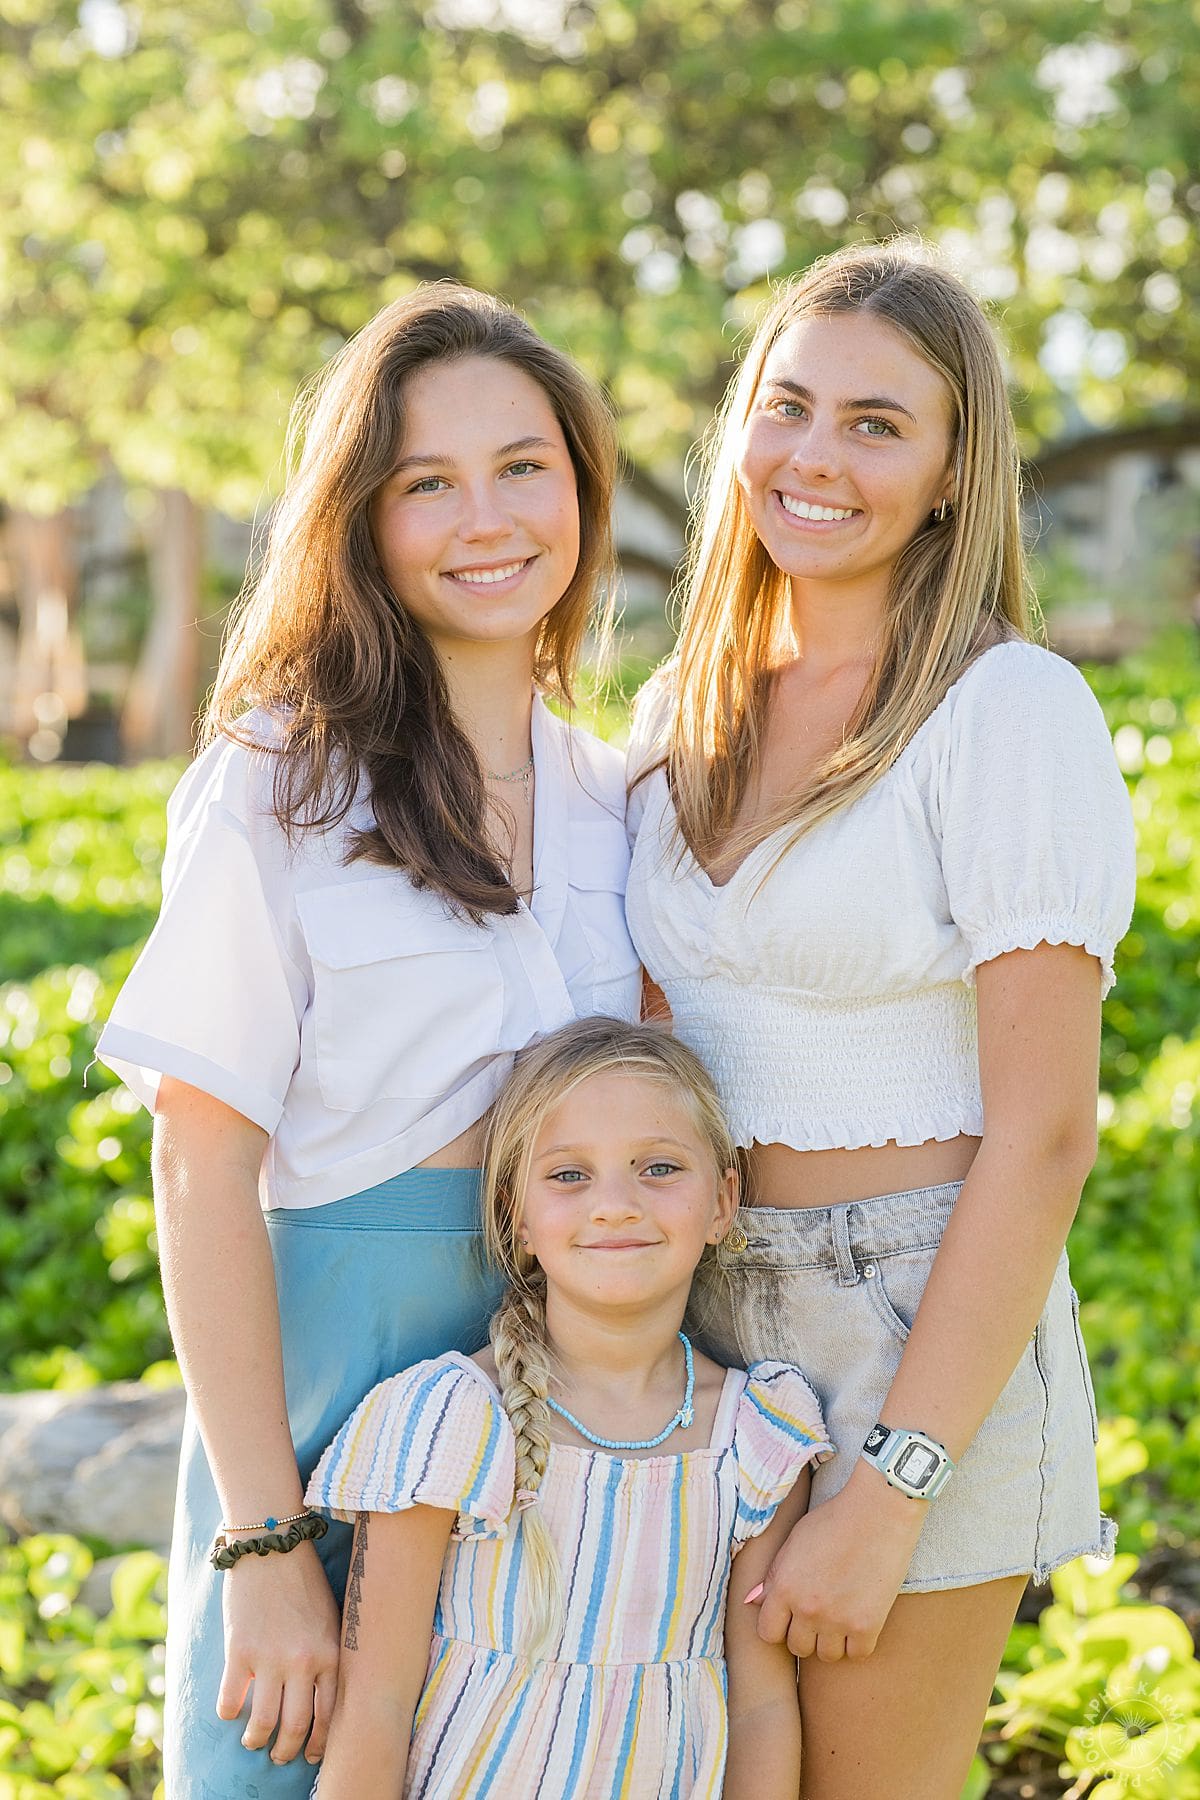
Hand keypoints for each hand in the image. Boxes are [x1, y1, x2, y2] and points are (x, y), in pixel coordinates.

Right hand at [217, 1541, 341, 1763]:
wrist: (271, 1545)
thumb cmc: (303, 1580)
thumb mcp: (330, 1618)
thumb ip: (328, 1656)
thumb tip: (323, 1697)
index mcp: (330, 1653)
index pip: (329, 1715)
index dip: (319, 1743)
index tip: (310, 1753)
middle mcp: (303, 1661)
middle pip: (296, 1727)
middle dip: (287, 1750)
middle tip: (280, 1756)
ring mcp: (271, 1658)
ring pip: (264, 1723)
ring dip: (256, 1739)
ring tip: (252, 1741)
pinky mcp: (240, 1651)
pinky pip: (231, 1701)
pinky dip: (228, 1713)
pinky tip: (229, 1712)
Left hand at [751, 1469, 927, 1661]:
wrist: (878, 1511)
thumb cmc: (834, 1519)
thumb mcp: (794, 1541)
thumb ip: (772, 1575)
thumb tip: (751, 1601)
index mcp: (784, 1587)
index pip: (768, 1633)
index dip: (779, 1626)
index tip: (791, 1615)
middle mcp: (807, 1608)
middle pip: (798, 1647)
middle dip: (805, 1633)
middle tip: (819, 1613)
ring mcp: (837, 1620)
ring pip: (827, 1656)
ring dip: (832, 1641)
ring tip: (840, 1617)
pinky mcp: (868, 1625)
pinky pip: (857, 1654)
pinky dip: (859, 1642)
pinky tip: (861, 1620)